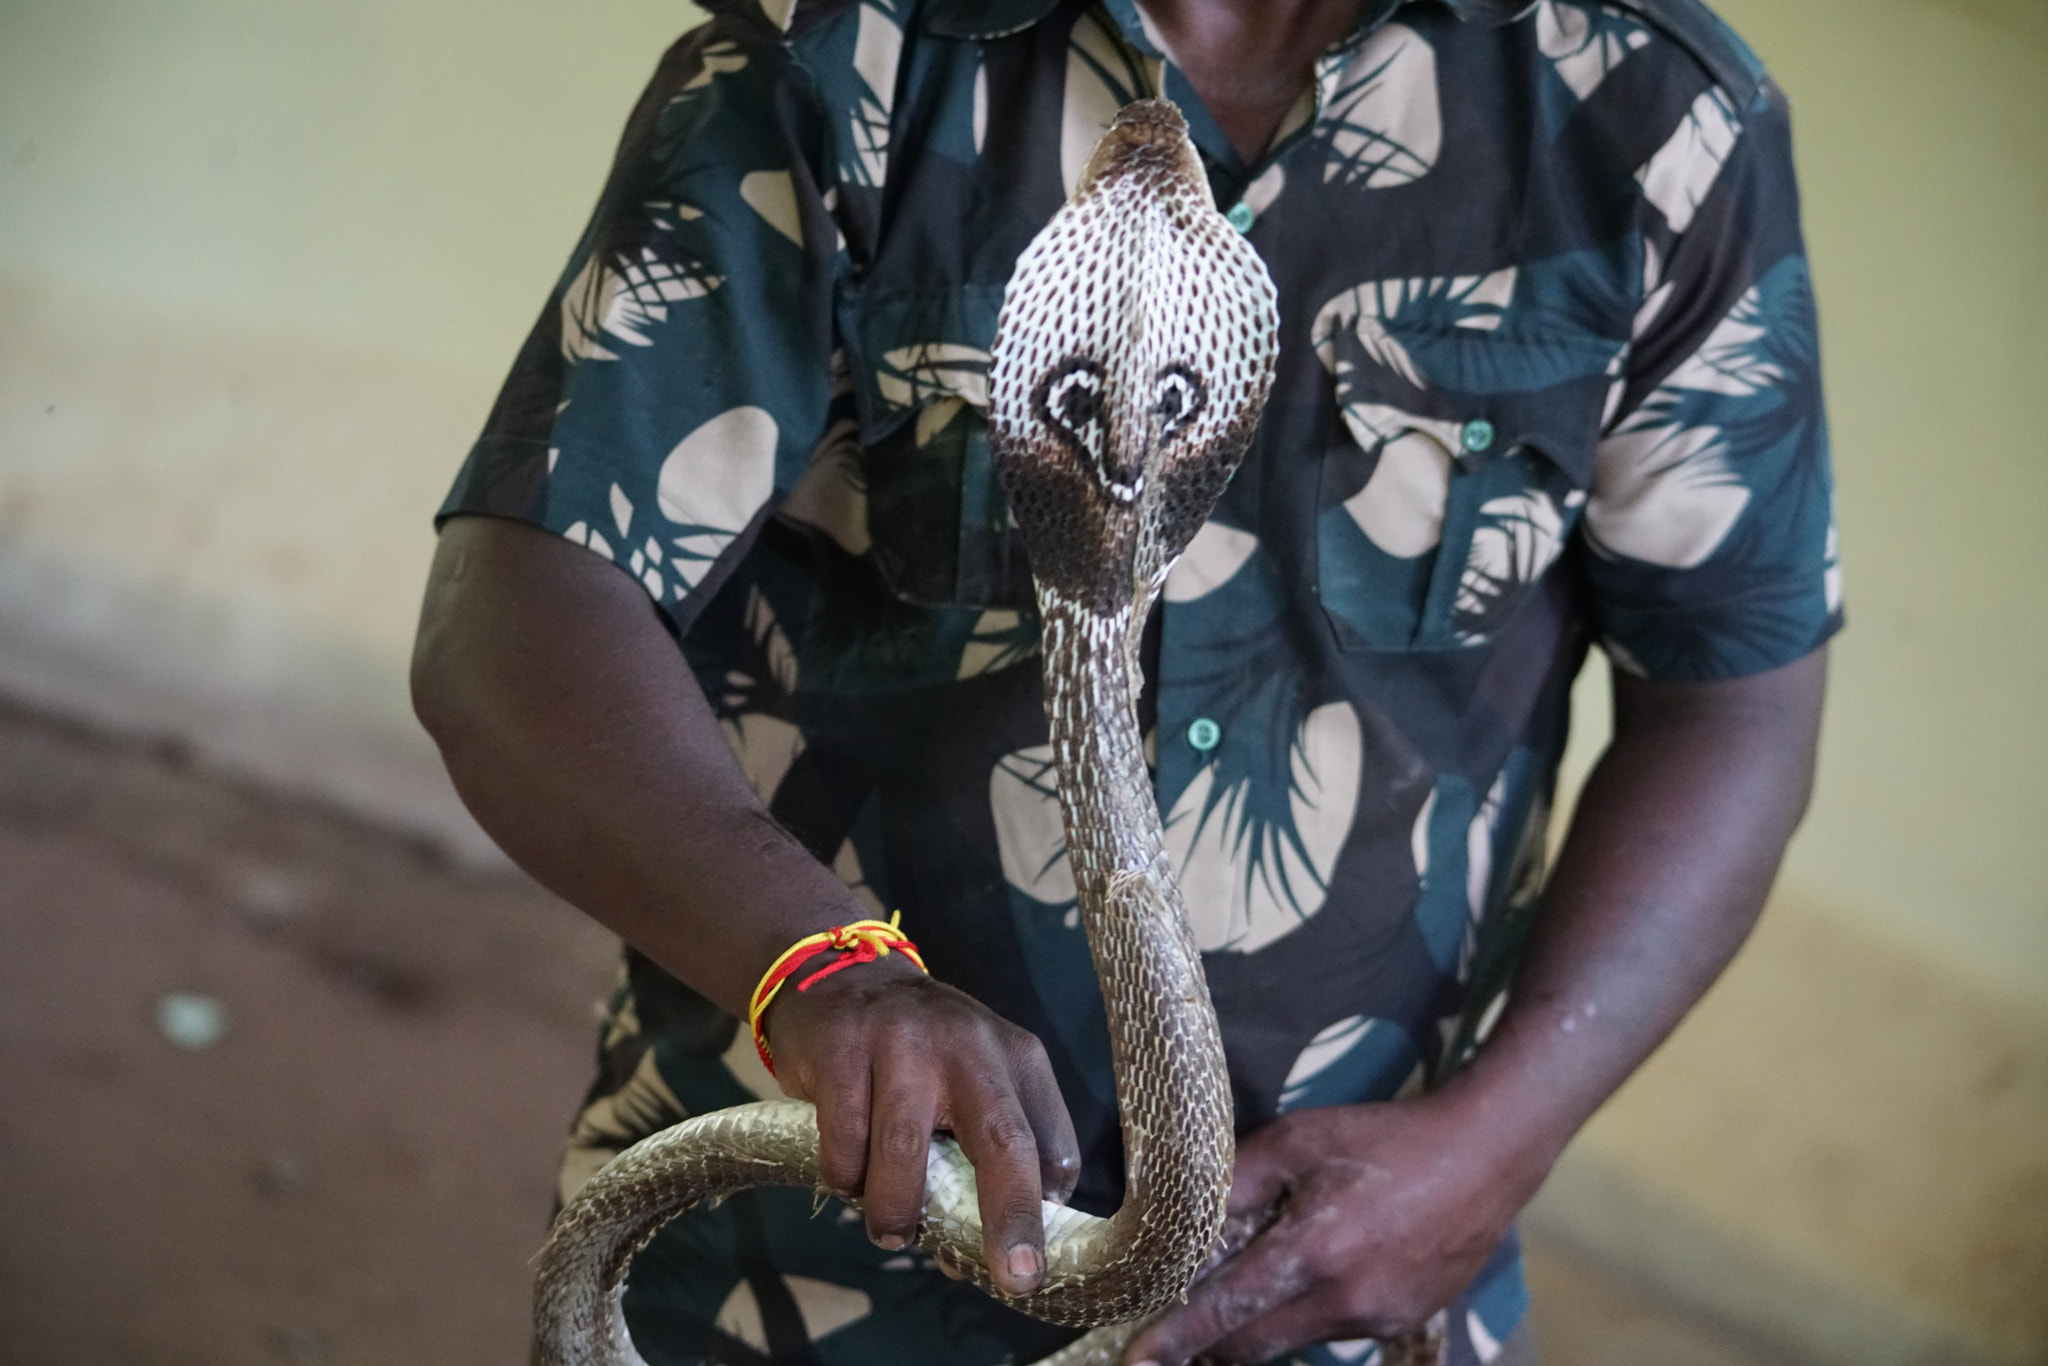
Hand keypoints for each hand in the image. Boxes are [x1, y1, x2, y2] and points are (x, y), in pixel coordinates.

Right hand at [762, 957, 1080, 1296]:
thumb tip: (976, 1257)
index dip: (1045, 1210)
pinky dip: (843, 1175)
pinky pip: (844, 1142)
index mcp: (1015, 1057)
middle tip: (1013, 1276)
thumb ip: (983, 1157)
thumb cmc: (917, 1055)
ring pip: (906, 1153)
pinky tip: (845, 1170)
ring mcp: (903, 1039)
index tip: (1032, 1266)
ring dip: (895, 1211)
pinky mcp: (842, 1045)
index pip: (1048, 1142)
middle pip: (1002, 1141)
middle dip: (1011, 1217)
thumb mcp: (971, 1083)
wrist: (838, 976)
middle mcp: (969, 1043)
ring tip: (889, 1231)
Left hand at [1123, 1096, 1536, 1365]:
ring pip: (1293, 1339)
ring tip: (1250, 1283)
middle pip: (1252, 1345)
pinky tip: (1314, 1273)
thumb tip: (1185, 1213)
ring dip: (1261, 1322)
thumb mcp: (1300, 1140)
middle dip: (1208, 1343)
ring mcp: (1377, 1319)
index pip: (1225, 1309)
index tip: (1137, 1359)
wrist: (1486, 1156)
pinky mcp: (1402, 1322)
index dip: (1175, 1338)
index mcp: (1313, 1251)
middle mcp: (1344, 1300)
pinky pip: (1332, 1331)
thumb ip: (1238, 1179)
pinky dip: (1306, 1313)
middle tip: (1172, 1332)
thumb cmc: (1386, 1139)